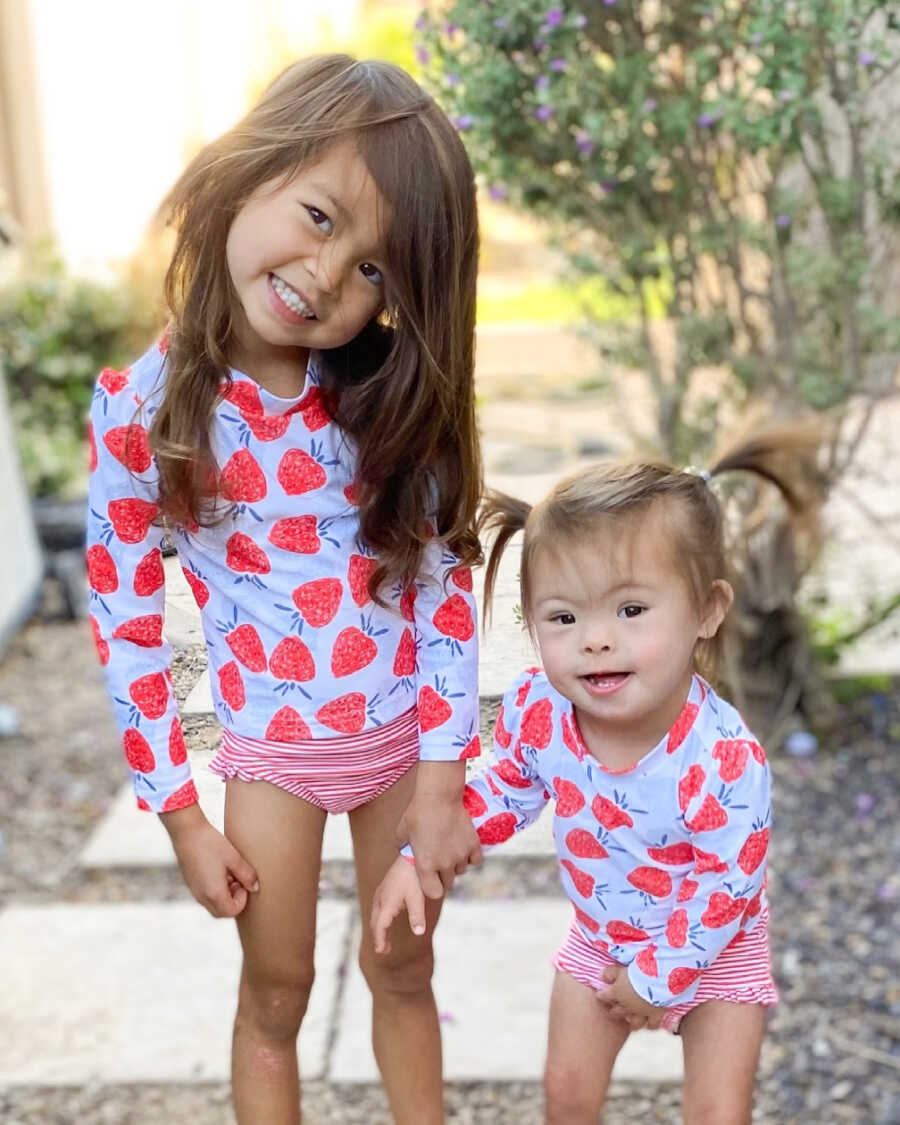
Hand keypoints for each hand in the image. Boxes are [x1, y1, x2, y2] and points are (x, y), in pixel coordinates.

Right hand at [161, 805, 258, 917]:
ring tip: (229, 872)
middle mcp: (201, 896)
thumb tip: (255, 887)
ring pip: (213, 903)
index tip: (243, 882)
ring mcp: (194, 890)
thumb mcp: (233, 858)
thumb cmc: (210, 843)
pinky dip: (215, 888)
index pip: (231, 911)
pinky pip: (205, 895)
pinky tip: (219, 869)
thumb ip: (247, 875)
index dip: (242, 900)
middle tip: (238, 880)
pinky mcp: (190, 883)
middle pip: (221, 911)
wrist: (186, 831)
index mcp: (213, 893)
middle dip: (233, 900)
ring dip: (225, 894)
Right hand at [370, 857, 426, 954]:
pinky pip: (378, 909)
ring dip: (379, 929)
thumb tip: (419, 933)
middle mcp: (380, 898)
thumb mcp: (418, 897)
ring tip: (386, 943)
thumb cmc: (415, 877)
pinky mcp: (384, 889)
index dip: (380, 940)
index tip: (381, 952)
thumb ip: (418, 916)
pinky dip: (380, 920)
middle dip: (378, 937)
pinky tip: (388, 924)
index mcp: (386, 902)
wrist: (412, 856)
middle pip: (375, 922)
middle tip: (384, 951)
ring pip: (375, 915)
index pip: (380, 926)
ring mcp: (381, 892)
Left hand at [397, 763, 481, 898]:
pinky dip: (470, 856)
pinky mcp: (474, 845)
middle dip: (443, 875)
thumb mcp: (401, 833)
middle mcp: (445, 864)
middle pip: (448, 883)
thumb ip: (403, 848)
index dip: (431, 888)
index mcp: (425, 865)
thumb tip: (405, 852)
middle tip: (439, 861)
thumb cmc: (418, 813)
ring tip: (449, 850)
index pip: (433, 893)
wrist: (439, 795)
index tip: (430, 879)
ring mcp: (461, 855)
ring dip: (456, 865)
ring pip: (461, 870)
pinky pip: (475, 860)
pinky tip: (462, 847)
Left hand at [595, 964, 664, 1030]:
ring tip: (630, 1020)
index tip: (599, 995)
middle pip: (616, 1012)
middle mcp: (627, 1006)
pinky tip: (649, 1025)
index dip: (601, 995)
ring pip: (633, 1022)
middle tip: (613, 1009)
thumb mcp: (620, 969)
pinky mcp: (655, 1015)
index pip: (604, 996)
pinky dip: (650, 1025)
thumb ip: (609, 973)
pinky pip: (652, 1025)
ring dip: (630, 1021)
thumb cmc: (637, 972)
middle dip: (613, 1010)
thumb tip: (601, 976)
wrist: (657, 981)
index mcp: (617, 993)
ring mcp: (641, 1013)